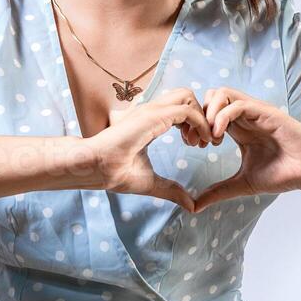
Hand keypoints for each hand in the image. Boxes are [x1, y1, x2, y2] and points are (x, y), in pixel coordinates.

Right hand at [84, 87, 215, 211]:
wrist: (96, 168)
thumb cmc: (116, 173)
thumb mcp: (153, 182)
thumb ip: (173, 190)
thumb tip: (191, 205)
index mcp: (150, 122)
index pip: (180, 108)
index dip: (195, 124)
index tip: (198, 146)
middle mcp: (152, 111)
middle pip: (187, 95)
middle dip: (202, 114)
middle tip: (204, 141)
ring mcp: (152, 110)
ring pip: (188, 95)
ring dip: (202, 116)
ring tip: (201, 141)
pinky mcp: (154, 115)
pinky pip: (187, 110)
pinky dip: (200, 123)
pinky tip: (199, 143)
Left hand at [191, 87, 300, 213]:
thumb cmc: (282, 174)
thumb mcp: (242, 184)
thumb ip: (218, 191)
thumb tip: (194, 206)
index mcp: (238, 128)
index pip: (208, 111)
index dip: (196, 125)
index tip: (195, 146)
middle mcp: (245, 116)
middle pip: (211, 96)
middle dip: (198, 116)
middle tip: (199, 141)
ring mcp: (256, 112)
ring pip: (222, 93)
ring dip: (209, 113)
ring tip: (210, 138)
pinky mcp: (267, 113)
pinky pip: (238, 104)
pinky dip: (222, 117)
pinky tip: (219, 137)